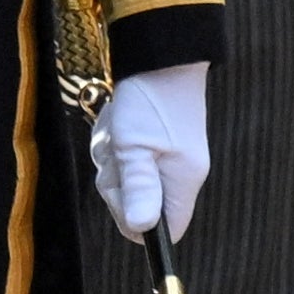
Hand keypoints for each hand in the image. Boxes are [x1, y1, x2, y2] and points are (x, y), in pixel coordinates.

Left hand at [91, 62, 210, 240]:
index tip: (122, 194)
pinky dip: (113, 144)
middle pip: (136, 207)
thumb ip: (138, 188)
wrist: (158, 61)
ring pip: (123, 180)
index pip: (166, 231)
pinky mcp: (152, 147)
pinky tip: (117, 125)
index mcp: (182, 183)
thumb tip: (140, 229)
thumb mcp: (134, 146)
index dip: (138, 222)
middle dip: (116, 182)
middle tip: (117, 151)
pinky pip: (122, 160)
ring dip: (111, 158)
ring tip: (118, 132)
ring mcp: (164, 161)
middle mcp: (176, 177)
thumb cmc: (147, 103)